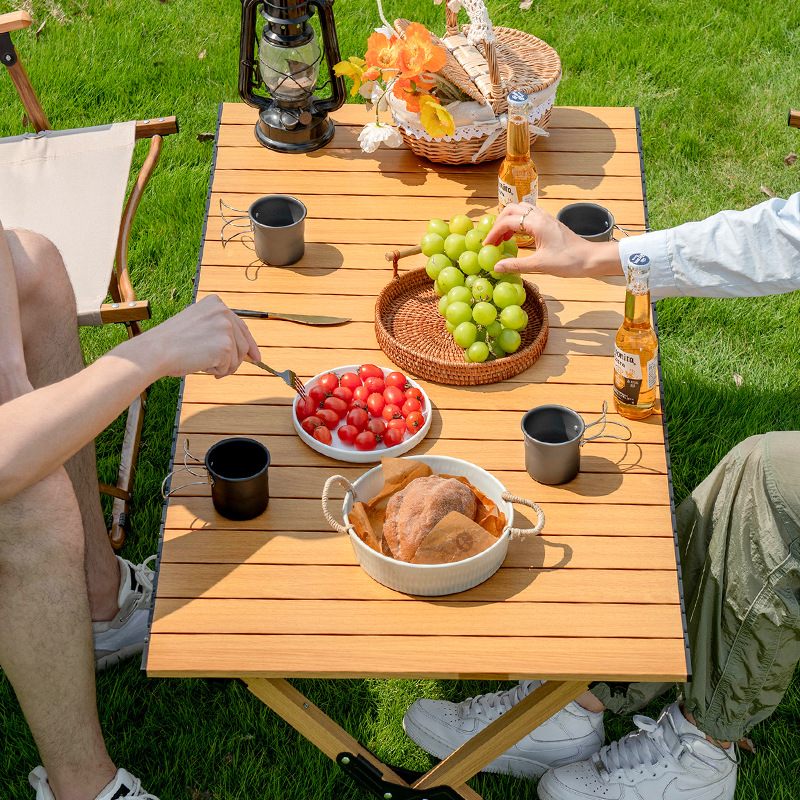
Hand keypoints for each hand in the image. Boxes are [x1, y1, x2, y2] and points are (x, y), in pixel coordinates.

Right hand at [143, 295, 260, 378]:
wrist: (156, 350)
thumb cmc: (170, 342)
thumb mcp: (196, 324)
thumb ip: (216, 329)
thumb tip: (239, 348)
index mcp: (215, 303)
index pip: (241, 325)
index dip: (249, 344)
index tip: (255, 356)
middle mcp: (223, 312)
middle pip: (243, 343)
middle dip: (235, 361)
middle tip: (222, 371)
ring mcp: (226, 328)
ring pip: (237, 357)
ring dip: (223, 367)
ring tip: (203, 365)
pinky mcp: (226, 346)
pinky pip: (229, 366)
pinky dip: (217, 372)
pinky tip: (201, 366)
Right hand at [483, 204, 622, 277]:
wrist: (590, 258)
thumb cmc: (569, 261)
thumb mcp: (540, 265)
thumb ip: (516, 265)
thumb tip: (496, 266)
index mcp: (537, 223)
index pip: (507, 221)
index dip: (493, 232)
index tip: (486, 245)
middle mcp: (541, 216)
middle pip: (511, 209)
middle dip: (498, 222)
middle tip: (493, 239)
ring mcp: (546, 217)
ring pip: (521, 209)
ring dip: (508, 220)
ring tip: (504, 236)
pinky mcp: (550, 223)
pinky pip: (530, 214)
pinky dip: (519, 221)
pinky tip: (518, 235)